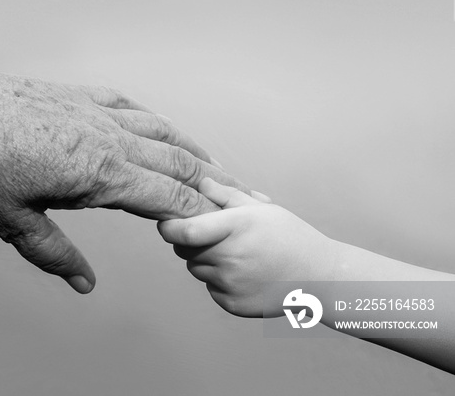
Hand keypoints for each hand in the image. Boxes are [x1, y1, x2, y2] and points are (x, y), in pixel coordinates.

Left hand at [0, 66, 249, 292]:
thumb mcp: (13, 223)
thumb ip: (56, 255)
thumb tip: (84, 285)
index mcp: (97, 172)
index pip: (168, 198)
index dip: (202, 216)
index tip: (229, 228)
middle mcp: (105, 136)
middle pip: (176, 162)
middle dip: (213, 185)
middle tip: (243, 200)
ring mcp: (91, 110)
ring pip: (160, 130)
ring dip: (191, 150)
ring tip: (214, 166)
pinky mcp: (74, 95)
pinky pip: (130, 105)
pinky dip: (154, 121)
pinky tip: (160, 127)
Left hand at [157, 178, 336, 315]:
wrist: (319, 277)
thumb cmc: (290, 237)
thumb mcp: (261, 209)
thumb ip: (226, 195)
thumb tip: (199, 182)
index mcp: (235, 228)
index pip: (184, 231)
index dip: (169, 227)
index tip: (166, 223)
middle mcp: (230, 257)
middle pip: (184, 249)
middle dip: (190, 241)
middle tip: (214, 236)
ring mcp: (230, 284)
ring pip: (196, 268)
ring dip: (205, 260)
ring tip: (236, 254)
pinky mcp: (231, 303)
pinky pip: (210, 287)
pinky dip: (219, 280)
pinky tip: (244, 273)